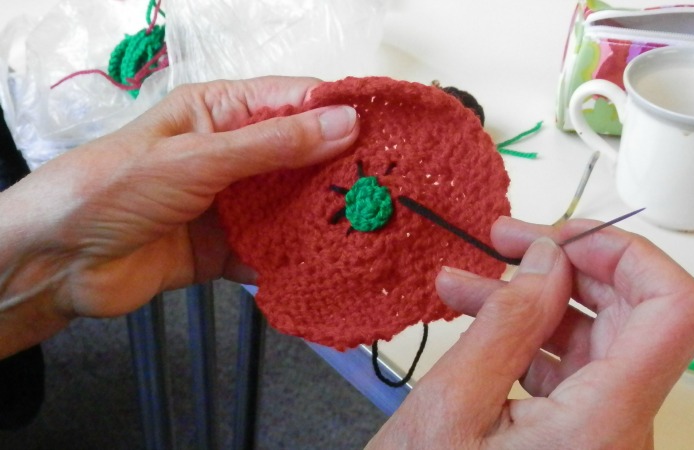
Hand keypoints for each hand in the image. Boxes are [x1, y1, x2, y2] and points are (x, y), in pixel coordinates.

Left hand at [0, 76, 357, 356]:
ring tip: (369, 229)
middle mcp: (232, 155)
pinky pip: (271, 251)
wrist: (59, 262)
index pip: (293, 101)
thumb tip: (343, 122)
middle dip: (339, 172)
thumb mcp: (199, 158)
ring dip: (321, 218)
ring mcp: (231, 203)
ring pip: (290, 206)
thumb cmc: (114, 188)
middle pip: (300, 157)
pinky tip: (326, 267)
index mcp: (220, 113)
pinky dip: (293, 260)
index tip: (387, 130)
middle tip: (388, 187)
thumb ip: (273, 145)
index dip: (340, 111)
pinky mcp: (226, 247)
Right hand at [367, 217, 693, 448]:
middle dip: (563, 267)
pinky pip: (566, 367)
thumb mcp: (451, 406)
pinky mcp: (578, 436)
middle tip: (505, 242)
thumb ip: (506, 324)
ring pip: (590, 338)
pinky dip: (523, 335)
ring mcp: (601, 434)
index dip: (628, 255)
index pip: (673, 311)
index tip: (564, 239)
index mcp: (601, 425)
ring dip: (530, 300)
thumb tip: (548, 258)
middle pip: (631, 316)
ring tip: (466, 281)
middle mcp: (619, 430)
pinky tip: (475, 318)